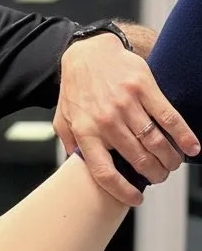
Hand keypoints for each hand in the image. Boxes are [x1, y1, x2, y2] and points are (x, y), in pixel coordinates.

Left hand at [54, 35, 200, 205]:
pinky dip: (183, 135)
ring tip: (173, 164)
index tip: (136, 198)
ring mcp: (126, 104)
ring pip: (155, 142)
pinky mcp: (144, 88)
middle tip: (160, 177)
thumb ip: (68, 142)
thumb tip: (75, 164)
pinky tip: (191, 147)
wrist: (87, 52)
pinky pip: (168, 117)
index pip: (104, 171)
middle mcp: (106, 120)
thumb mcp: (63, 117)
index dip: (122, 190)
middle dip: (154, 174)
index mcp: (85, 131)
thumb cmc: (76, 87)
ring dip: (169, 159)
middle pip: (137, 159)